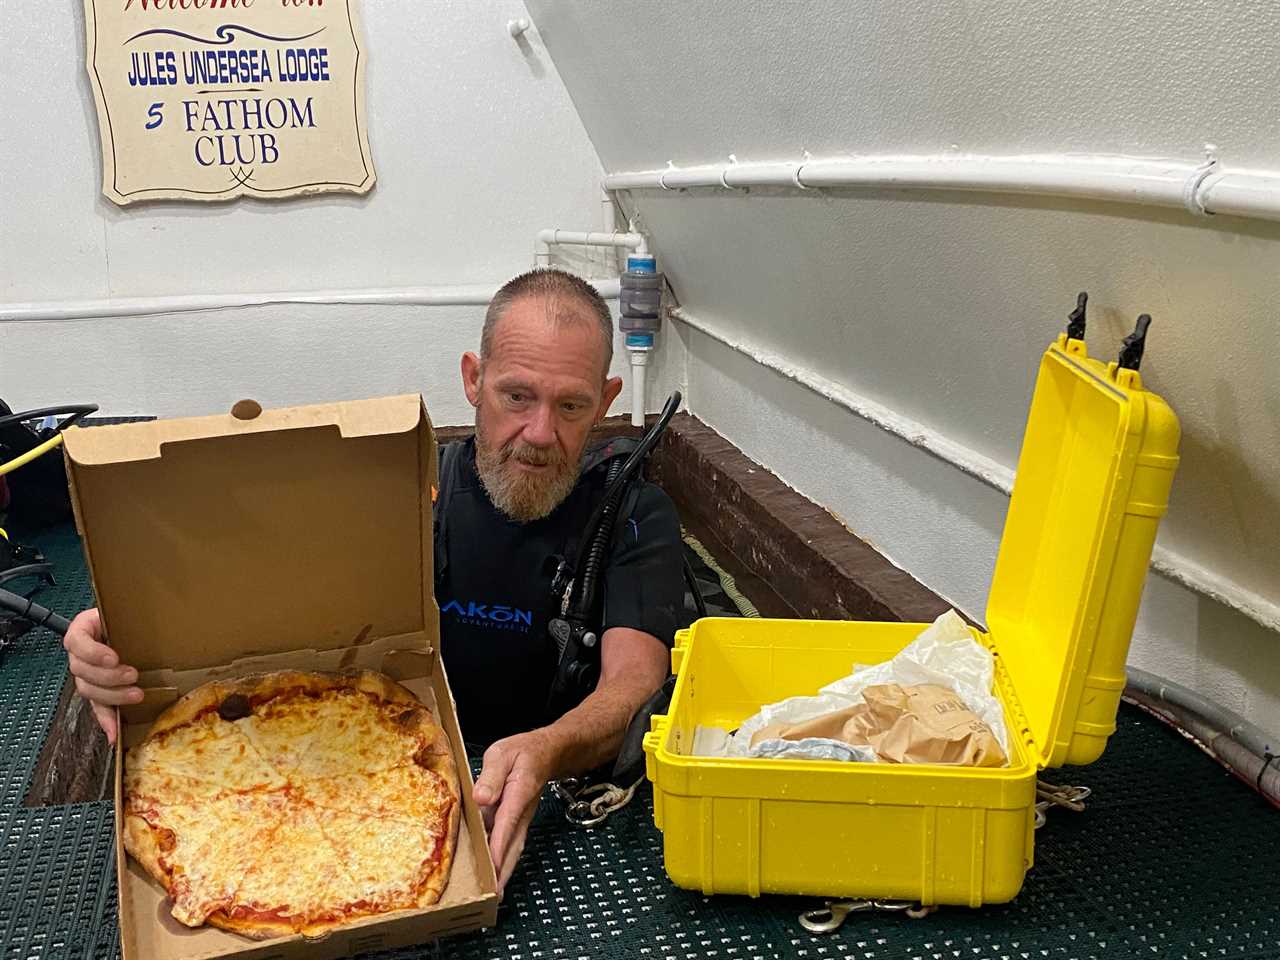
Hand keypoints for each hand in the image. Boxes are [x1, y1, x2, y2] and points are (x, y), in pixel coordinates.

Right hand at [63, 608, 141, 744]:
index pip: (77, 641)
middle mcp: (81, 652)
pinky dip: (106, 720)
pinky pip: (97, 707)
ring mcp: (87, 672)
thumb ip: (142, 612)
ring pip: (88, 690)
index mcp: (84, 628)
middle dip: (108, 677)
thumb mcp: (132, 609)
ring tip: (136, 695)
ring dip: (112, 696)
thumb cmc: (131, 616)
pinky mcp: (98, 690)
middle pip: (82, 670)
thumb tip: (172, 614)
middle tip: (132, 675)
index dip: (93, 652)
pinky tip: (114, 732)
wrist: (132, 625)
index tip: (114, 658)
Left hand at [472, 730, 556, 895]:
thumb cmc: (523, 751)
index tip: (491, 866)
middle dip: (503, 871)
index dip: (498, 845)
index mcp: (518, 792)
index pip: (507, 823)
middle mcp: (523, 811)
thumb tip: (481, 797)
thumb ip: (492, 774)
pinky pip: (511, 843)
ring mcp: (523, 818)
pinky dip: (504, 860)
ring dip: (505, 871)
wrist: (548, 752)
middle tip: (493, 895)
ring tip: (494, 893)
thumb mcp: (503, 753)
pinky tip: (494, 872)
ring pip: (514, 848)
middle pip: (513, 845)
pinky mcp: (519, 820)